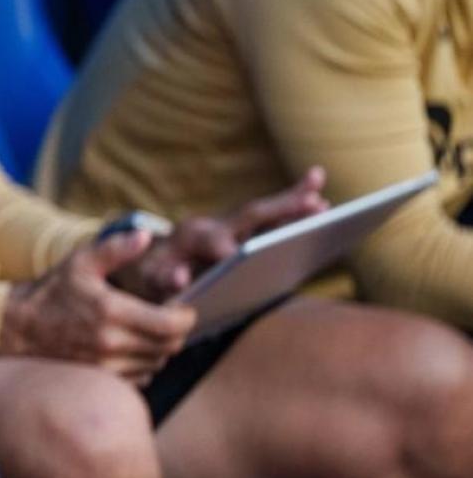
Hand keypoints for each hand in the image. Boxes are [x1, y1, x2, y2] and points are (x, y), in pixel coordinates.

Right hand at [0, 230, 194, 383]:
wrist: (19, 327)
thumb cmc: (53, 291)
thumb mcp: (80, 261)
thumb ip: (115, 248)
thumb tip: (145, 236)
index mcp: (111, 311)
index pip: (171, 325)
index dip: (187, 317)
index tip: (185, 308)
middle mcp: (111, 343)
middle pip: (169, 347)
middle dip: (177, 333)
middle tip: (171, 318)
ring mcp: (106, 365)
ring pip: (156, 364)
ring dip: (161, 349)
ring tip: (152, 331)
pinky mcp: (101, 379)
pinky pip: (140, 378)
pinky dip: (145, 364)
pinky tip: (134, 348)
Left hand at [112, 167, 328, 301]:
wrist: (151, 259)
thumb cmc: (154, 274)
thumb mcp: (151, 279)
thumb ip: (163, 279)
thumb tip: (179, 279)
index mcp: (192, 238)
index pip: (216, 243)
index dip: (230, 250)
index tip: (242, 254)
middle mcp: (215, 225)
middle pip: (252, 214)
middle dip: (281, 208)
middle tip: (314, 198)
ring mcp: (231, 226)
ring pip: (267, 213)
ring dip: (296, 203)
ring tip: (325, 201)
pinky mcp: (243, 231)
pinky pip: (273, 221)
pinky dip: (296, 213)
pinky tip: (321, 208)